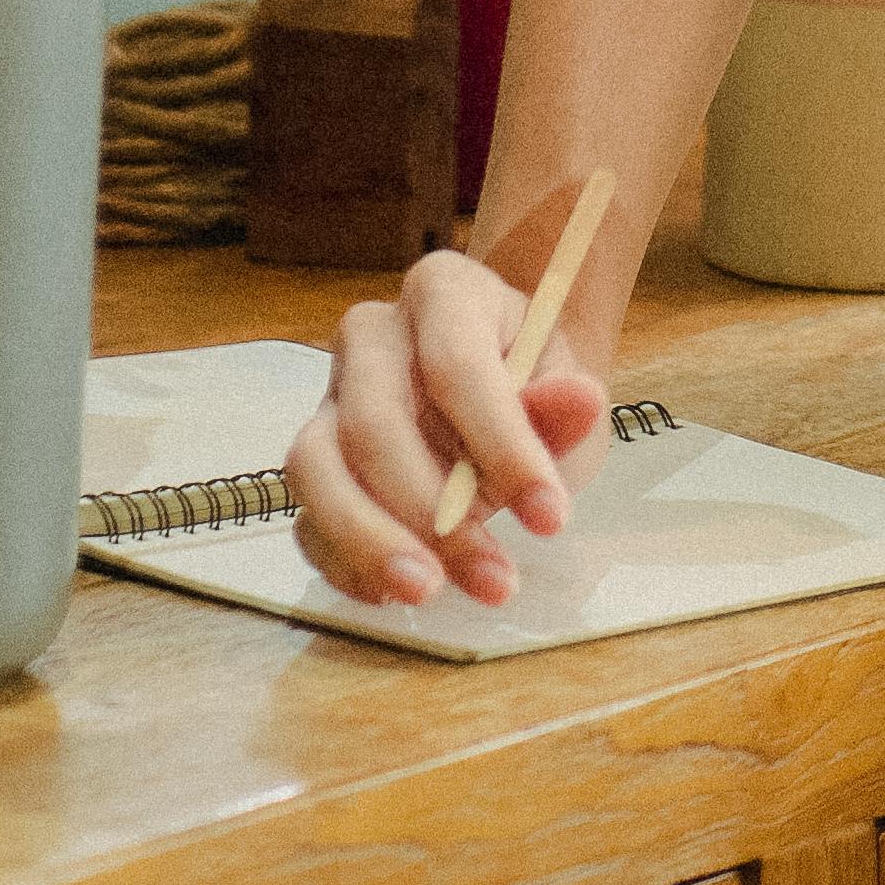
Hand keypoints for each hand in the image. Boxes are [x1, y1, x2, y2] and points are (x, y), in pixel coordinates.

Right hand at [283, 220, 610, 614]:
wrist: (496, 388)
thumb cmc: (528, 381)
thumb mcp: (563, 381)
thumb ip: (563, 399)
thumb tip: (577, 400)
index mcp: (441, 291)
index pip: (455, 363)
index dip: (500, 443)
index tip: (551, 517)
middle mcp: (370, 335)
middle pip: (374, 422)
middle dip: (432, 512)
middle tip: (493, 579)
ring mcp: (330, 398)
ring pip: (315, 466)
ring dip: (369, 540)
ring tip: (425, 593)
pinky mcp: (314, 461)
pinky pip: (306, 517)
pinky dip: (341, 561)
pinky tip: (392, 592)